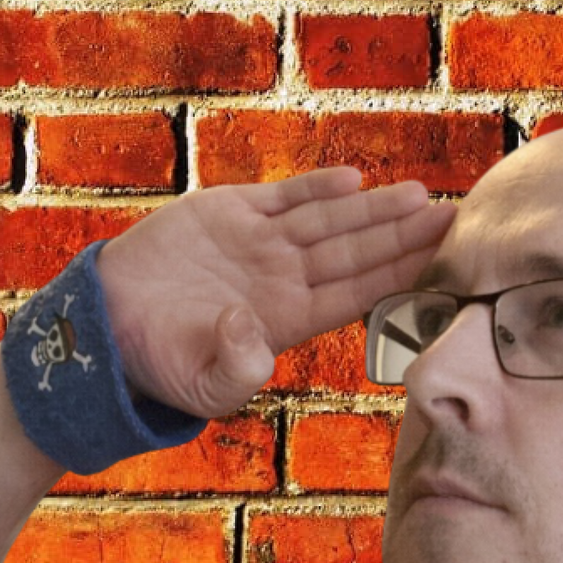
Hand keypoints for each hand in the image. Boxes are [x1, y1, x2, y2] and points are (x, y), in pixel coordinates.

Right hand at [95, 166, 456, 421]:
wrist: (106, 325)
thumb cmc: (157, 364)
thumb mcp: (200, 381)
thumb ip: (232, 366)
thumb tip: (253, 335)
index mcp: (286, 319)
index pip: (357, 293)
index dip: (399, 275)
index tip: (442, 263)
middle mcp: (283, 278)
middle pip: (357, 253)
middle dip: (404, 235)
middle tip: (456, 218)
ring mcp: (259, 244)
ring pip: (329, 222)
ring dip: (374, 209)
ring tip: (420, 195)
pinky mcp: (228, 213)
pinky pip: (283, 198)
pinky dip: (316, 188)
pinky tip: (353, 180)